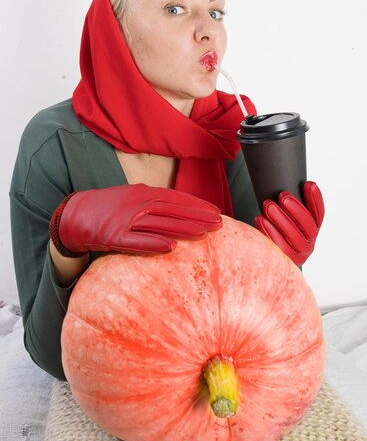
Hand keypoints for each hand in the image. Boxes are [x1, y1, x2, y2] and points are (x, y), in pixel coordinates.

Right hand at [49, 184, 221, 257]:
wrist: (73, 215)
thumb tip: (178, 207)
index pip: (175, 198)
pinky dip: (153, 243)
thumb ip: (153, 201)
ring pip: (158, 224)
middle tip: (218, 223)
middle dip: (196, 216)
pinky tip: (171, 246)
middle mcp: (136, 204)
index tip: (216, 212)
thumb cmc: (107, 208)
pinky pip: (136, 241)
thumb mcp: (131, 198)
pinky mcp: (114, 236)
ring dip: (182, 228)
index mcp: (142, 193)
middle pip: (172, 210)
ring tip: (203, 233)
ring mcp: (125, 220)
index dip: (196, 205)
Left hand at [254, 181, 323, 265]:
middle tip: (282, 195)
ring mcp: (299, 253)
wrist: (269, 256)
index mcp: (313, 229)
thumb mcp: (286, 216)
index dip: (316, 199)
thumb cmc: (277, 229)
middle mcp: (310, 241)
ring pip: (293, 235)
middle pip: (307, 224)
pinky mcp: (285, 260)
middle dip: (295, 208)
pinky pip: (279, 245)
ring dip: (280, 218)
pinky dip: (269, 230)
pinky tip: (260, 218)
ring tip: (268, 204)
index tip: (309, 183)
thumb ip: (289, 202)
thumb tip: (285, 173)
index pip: (319, 214)